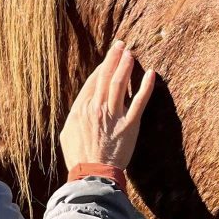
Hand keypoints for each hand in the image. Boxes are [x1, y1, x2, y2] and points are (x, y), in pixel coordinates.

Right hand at [60, 41, 154, 170]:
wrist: (92, 173)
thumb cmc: (79, 157)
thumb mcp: (68, 133)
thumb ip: (76, 115)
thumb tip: (82, 107)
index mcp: (81, 108)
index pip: (93, 81)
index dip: (102, 67)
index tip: (109, 57)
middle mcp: (97, 108)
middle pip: (106, 77)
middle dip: (114, 58)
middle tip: (121, 45)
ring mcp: (114, 115)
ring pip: (120, 83)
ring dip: (126, 66)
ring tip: (131, 53)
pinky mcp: (130, 125)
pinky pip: (139, 101)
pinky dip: (146, 86)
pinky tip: (151, 74)